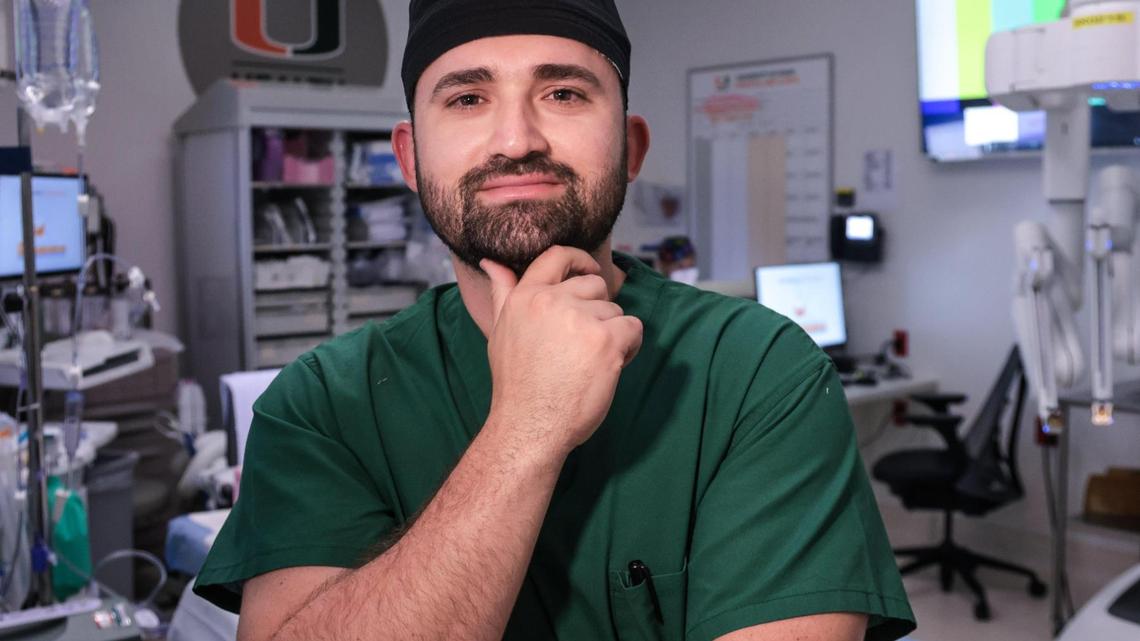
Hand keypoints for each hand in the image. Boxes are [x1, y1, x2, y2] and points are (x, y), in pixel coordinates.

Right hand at [481, 246, 642, 456]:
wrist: (530, 424)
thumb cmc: (516, 384)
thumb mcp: (501, 331)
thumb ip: (502, 293)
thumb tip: (492, 262)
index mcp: (526, 296)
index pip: (557, 256)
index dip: (580, 259)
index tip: (589, 271)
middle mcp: (552, 301)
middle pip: (595, 286)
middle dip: (597, 311)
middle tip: (583, 344)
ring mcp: (581, 319)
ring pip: (615, 310)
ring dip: (612, 333)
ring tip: (591, 362)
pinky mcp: (606, 340)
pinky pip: (633, 328)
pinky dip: (629, 347)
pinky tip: (611, 366)